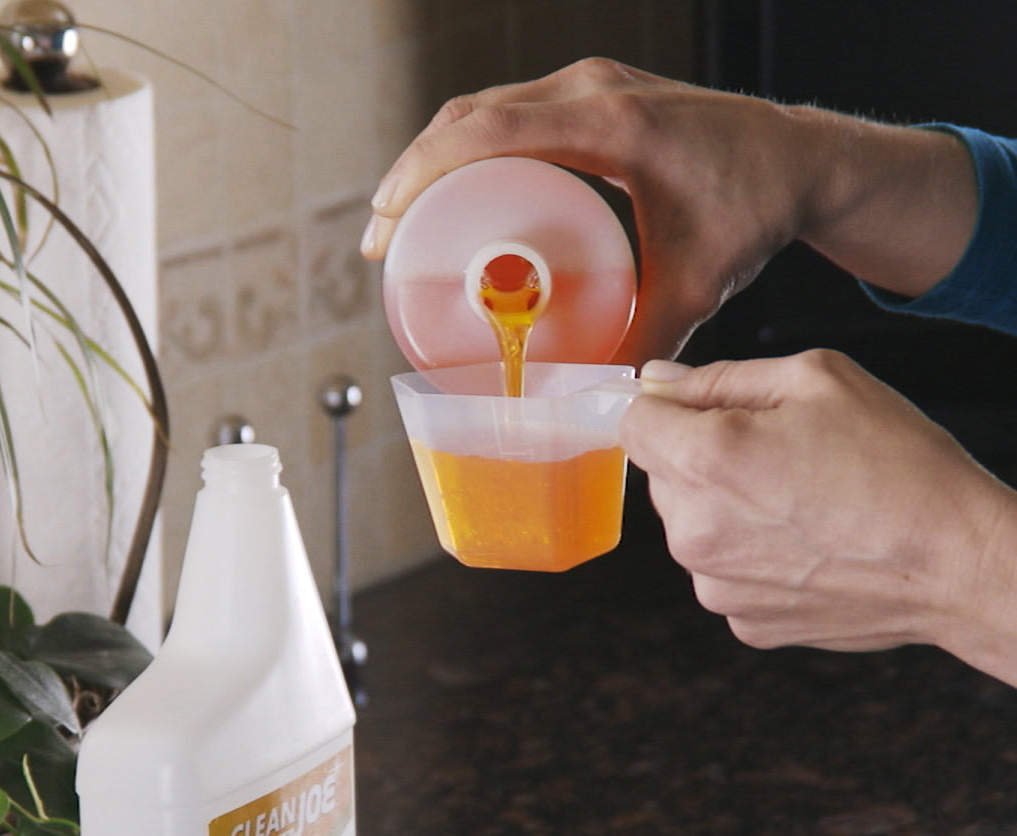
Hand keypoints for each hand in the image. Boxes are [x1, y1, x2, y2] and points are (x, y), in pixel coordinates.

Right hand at [362, 58, 975, 363]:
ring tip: (407, 223)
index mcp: (613, 123)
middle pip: (470, 116)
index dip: (424, 174)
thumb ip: (644, 344)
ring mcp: (594, 85)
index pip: (490, 131)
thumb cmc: (755, 208)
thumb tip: (597, 399)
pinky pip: (514, 114)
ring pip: (486, 110)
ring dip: (438, 160)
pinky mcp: (595, 97)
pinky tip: (462, 199)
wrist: (802, 159)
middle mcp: (595, 89)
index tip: (386, 224)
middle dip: (414, 174)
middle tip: (384, 240)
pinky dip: (475, 152)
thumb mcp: (696, 284)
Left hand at [619, 351, 1016, 684]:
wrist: (955, 562)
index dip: (665, 410)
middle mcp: (694, 529)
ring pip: (688, 525)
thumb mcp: (818, 380)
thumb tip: (657, 383)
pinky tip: (803, 546)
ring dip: (721, 508)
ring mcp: (713, 583)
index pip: (632, 424)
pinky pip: (720, 571)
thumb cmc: (898, 463)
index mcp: (707, 458)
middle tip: (775, 455)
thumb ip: (719, 378)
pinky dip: (747, 556)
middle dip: (698, 457)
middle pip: (660, 475)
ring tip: (796, 503)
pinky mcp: (739, 620)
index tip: (697, 412)